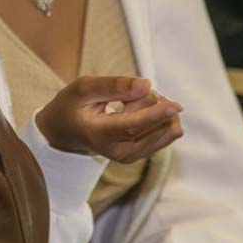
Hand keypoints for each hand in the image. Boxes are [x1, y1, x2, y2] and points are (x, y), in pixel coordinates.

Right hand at [35, 76, 183, 163]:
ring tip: (130, 100)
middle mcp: (118, 152)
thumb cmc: (73, 106)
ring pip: (165, 130)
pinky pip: (166, 134)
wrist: (65, 132)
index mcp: (100, 135)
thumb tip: (146, 85)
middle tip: (126, 91)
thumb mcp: (84, 88)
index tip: (177, 106)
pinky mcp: (141, 155)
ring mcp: (131, 156)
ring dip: (156, 108)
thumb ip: (114, 85)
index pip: (133, 126)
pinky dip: (158, 117)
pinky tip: (139, 109)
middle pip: (153, 124)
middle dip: (149, 98)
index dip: (156, 114)